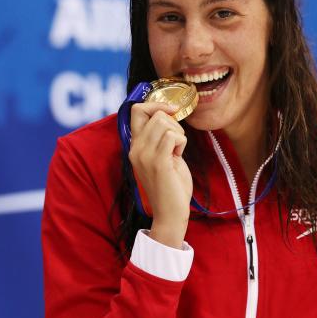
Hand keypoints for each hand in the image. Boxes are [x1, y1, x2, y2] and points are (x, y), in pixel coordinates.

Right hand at [128, 102, 191, 247]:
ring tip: (177, 151)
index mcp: (134, 146)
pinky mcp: (158, 163)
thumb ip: (160, 137)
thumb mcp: (162, 156)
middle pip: (156, 114)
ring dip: (178, 133)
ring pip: (164, 123)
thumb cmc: (171, 185)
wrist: (170, 213)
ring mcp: (145, 156)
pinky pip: (172, 136)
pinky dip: (181, 142)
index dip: (156, 104)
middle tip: (177, 143)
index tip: (172, 111)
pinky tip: (178, 156)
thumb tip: (167, 113)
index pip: (136, 110)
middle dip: (173, 123)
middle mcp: (135, 149)